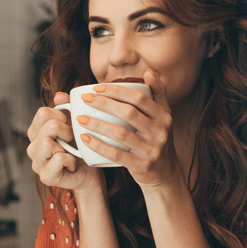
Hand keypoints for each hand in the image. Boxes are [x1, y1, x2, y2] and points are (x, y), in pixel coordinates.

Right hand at [26, 92, 104, 192]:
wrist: (91, 175)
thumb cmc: (82, 149)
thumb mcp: (74, 125)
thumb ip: (66, 109)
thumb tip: (59, 96)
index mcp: (36, 133)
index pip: (43, 113)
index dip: (62, 116)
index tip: (70, 127)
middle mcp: (32, 148)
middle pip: (48, 126)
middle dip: (67, 131)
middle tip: (73, 142)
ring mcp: (37, 163)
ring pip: (48, 142)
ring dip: (67, 146)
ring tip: (71, 153)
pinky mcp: (45, 177)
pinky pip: (58, 158)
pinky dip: (71, 160)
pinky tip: (72, 165)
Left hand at [76, 70, 181, 188]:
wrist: (166, 175)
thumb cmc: (157, 141)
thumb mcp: (164, 117)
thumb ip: (158, 93)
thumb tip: (147, 72)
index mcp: (164, 116)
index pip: (139, 98)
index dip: (117, 90)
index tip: (96, 88)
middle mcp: (161, 132)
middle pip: (129, 112)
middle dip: (104, 103)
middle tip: (85, 99)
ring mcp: (152, 150)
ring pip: (121, 133)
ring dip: (98, 124)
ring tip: (80, 118)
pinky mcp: (143, 166)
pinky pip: (117, 155)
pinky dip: (99, 146)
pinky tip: (85, 138)